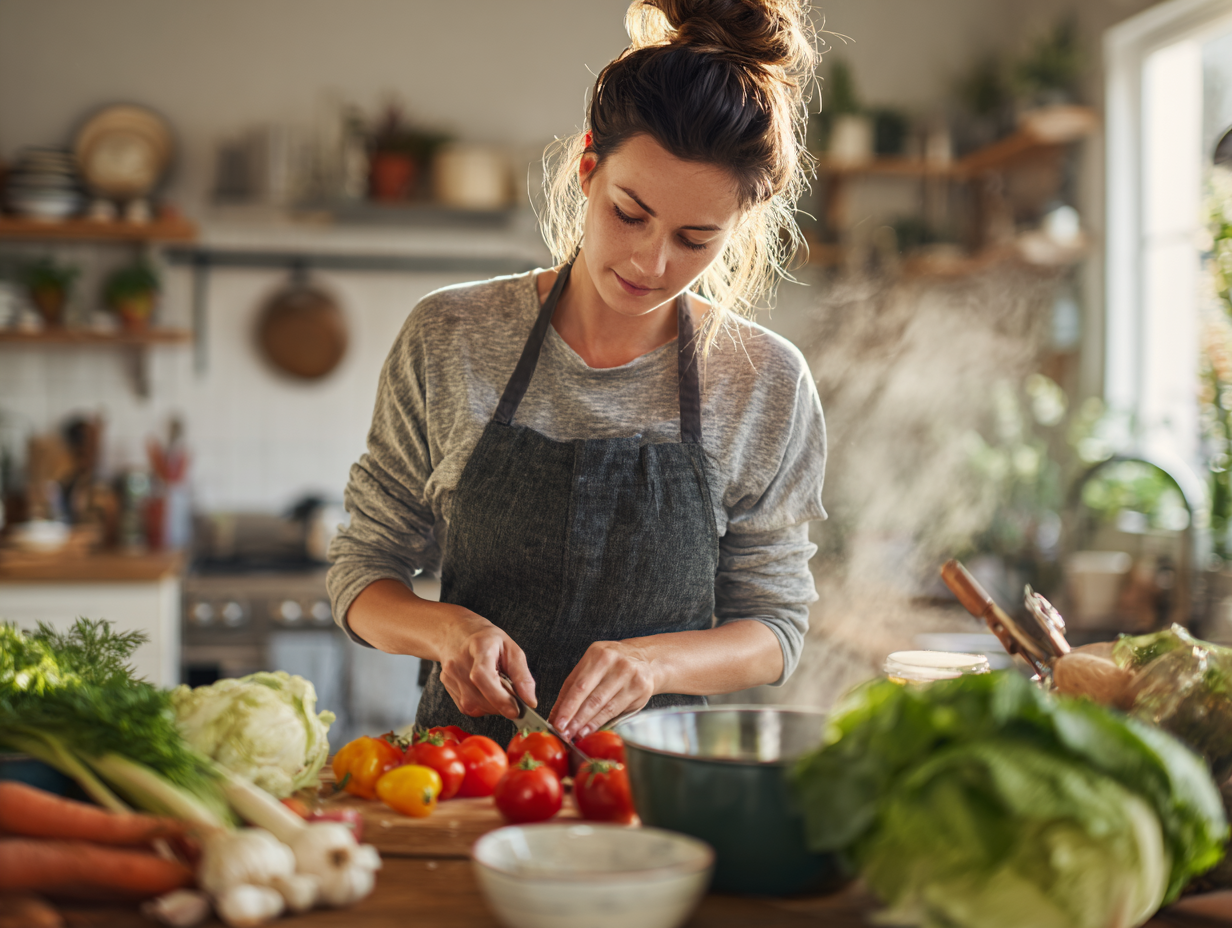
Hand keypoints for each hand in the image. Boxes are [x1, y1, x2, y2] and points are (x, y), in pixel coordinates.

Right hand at [436, 603, 535, 718]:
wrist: (457, 633)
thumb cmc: (488, 640)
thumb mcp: (512, 649)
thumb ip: (522, 676)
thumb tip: (530, 701)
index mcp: (479, 647)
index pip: (482, 677)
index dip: (499, 697)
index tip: (516, 711)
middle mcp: (459, 663)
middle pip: (480, 697)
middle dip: (502, 704)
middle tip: (512, 694)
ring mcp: (450, 676)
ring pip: (474, 707)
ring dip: (492, 706)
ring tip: (497, 688)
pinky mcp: (447, 687)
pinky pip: (468, 707)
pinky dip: (481, 705)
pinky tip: (485, 691)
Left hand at [550, 640, 655, 739]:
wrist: (645, 659)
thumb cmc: (612, 665)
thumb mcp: (590, 667)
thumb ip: (571, 688)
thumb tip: (555, 715)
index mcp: (598, 654)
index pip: (578, 685)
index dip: (567, 707)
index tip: (557, 722)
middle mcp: (615, 663)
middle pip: (591, 697)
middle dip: (575, 718)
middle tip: (563, 733)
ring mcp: (629, 676)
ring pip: (604, 706)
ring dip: (586, 723)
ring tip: (575, 734)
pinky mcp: (640, 689)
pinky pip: (616, 710)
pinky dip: (600, 722)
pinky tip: (590, 729)